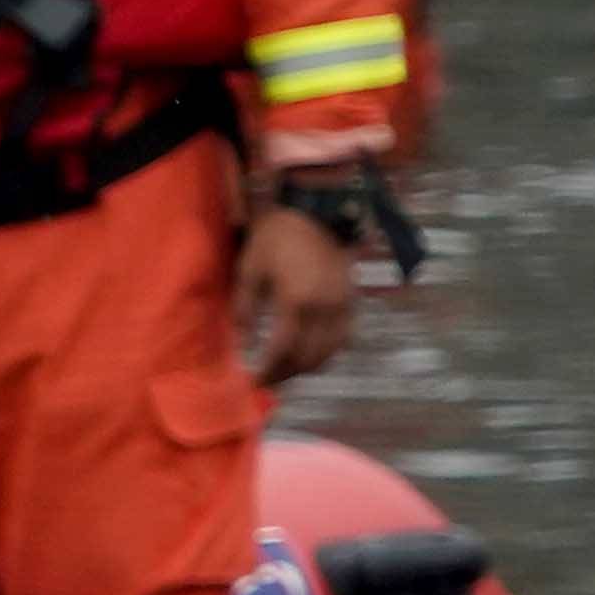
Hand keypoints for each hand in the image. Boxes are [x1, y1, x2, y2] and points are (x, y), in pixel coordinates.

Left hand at [238, 200, 358, 384]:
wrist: (315, 212)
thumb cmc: (274, 239)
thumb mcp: (249, 272)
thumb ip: (245, 310)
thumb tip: (242, 343)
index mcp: (297, 301)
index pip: (283, 351)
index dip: (268, 371)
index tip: (253, 382)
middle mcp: (325, 308)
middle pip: (308, 358)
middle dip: (286, 374)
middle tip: (266, 381)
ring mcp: (343, 305)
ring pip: (330, 352)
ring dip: (307, 367)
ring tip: (284, 371)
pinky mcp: (352, 300)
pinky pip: (344, 337)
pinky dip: (327, 352)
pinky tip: (308, 353)